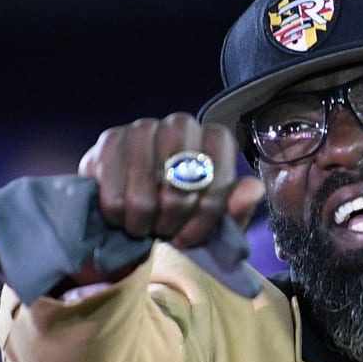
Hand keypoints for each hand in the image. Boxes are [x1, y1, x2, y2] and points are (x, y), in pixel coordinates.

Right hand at [71, 113, 264, 283]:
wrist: (128, 219)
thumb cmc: (179, 219)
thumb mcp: (213, 225)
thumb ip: (235, 211)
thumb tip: (252, 190)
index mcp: (215, 140)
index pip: (220, 170)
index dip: (209, 207)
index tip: (193, 236)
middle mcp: (182, 126)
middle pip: (184, 172)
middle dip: (176, 212)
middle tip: (166, 231)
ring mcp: (143, 129)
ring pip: (147, 183)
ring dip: (145, 219)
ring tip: (144, 227)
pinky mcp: (110, 140)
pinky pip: (115, 189)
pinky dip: (118, 215)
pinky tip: (121, 218)